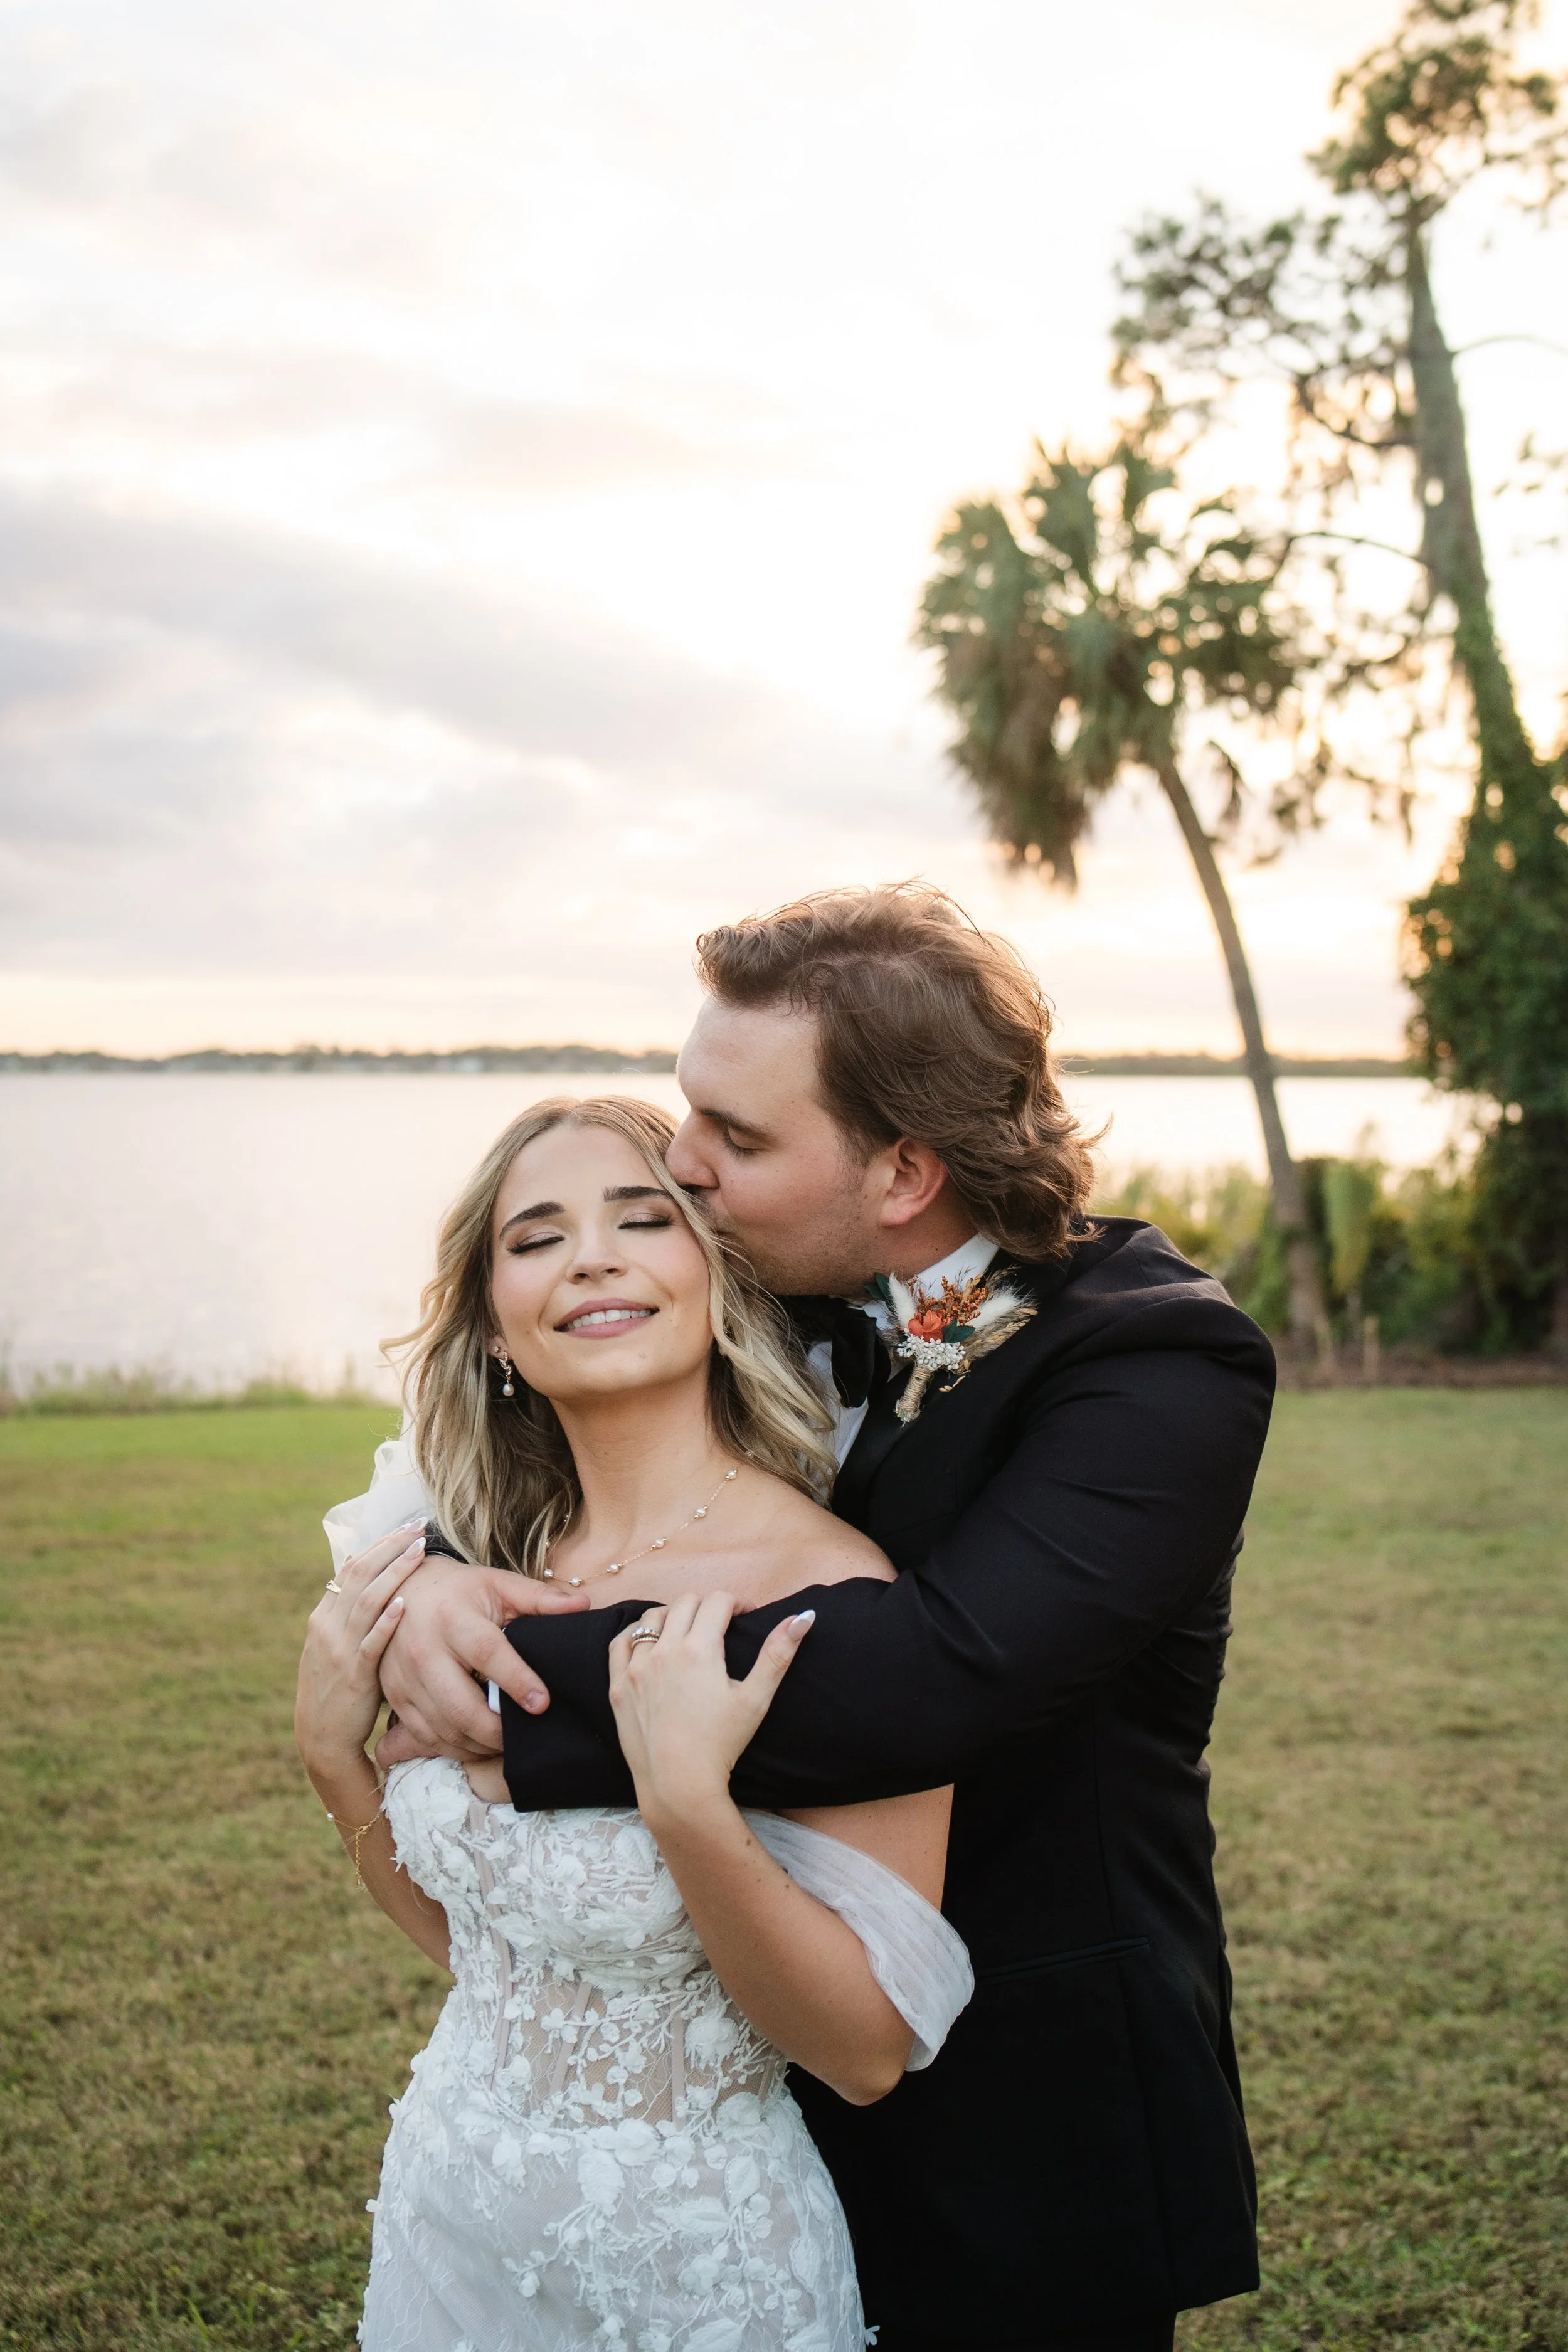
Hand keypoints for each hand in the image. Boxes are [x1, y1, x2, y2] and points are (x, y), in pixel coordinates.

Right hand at [295, 1524, 428, 1776]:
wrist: (321, 1738)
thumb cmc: (338, 1690)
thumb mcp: (336, 1647)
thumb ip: (351, 1617)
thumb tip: (373, 1579)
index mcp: (323, 1617)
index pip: (350, 1568)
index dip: (378, 1544)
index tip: (405, 1527)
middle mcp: (326, 1627)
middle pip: (359, 1574)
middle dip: (390, 1547)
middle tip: (418, 1526)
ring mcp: (338, 1650)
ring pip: (365, 1600)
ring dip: (394, 1572)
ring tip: (419, 1551)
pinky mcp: (353, 1675)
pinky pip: (370, 1643)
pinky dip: (387, 1621)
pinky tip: (405, 1603)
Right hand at [375, 1554, 589, 1767]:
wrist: (402, 1592)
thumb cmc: (460, 1592)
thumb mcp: (497, 1585)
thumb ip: (538, 1598)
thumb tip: (582, 1606)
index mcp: (453, 1619)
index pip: (487, 1653)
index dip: (516, 1681)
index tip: (542, 1703)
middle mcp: (423, 1651)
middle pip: (460, 1706)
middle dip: (497, 1730)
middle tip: (526, 1734)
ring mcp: (405, 1679)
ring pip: (443, 1728)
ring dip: (478, 1744)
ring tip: (505, 1741)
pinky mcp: (396, 1698)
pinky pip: (424, 1737)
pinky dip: (453, 1747)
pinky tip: (476, 1743)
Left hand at [607, 1592, 814, 1824]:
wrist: (678, 1784)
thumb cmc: (721, 1744)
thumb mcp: (756, 1699)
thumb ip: (777, 1654)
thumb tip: (802, 1617)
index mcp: (699, 1649)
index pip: (718, 1601)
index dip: (737, 1602)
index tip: (746, 1616)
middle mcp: (664, 1650)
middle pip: (686, 1603)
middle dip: (707, 1606)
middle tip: (720, 1625)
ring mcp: (636, 1667)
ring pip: (651, 1618)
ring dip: (672, 1616)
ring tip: (687, 1632)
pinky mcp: (618, 1686)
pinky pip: (620, 1643)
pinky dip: (635, 1634)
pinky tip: (648, 1643)